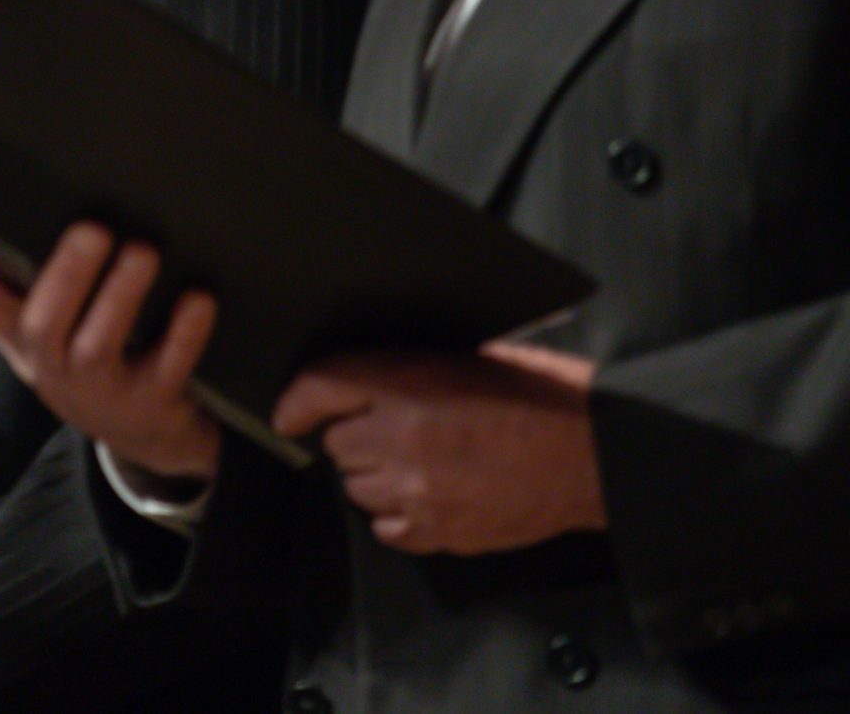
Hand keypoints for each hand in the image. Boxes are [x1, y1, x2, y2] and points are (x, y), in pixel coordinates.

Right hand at [0, 209, 221, 481]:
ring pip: (99, 344)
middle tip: (92, 229)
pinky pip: (169, 366)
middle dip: (64, 275)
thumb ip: (9, 276)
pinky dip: (185, 333)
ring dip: (120, 295)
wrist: (148, 436)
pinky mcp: (153, 403)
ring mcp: (101, 389)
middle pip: (41, 324)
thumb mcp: (39, 325)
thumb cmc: (87, 358)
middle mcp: (51, 363)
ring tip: (141, 250)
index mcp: (17, 334)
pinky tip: (197, 299)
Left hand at [272, 342, 604, 554]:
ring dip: (375, 476)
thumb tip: (360, 384)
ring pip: (356, 489)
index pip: (318, 387)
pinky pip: (387, 529)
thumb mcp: (467, 356)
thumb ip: (407, 371)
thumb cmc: (542, 394)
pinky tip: (428, 496)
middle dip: (355, 437)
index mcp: (408, 385)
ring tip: (417, 463)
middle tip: (390, 431)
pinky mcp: (440, 532)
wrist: (597, 453)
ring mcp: (419, 491)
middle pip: (336, 444)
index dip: (295, 402)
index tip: (290, 415)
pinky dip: (398, 515)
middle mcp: (402, 439)